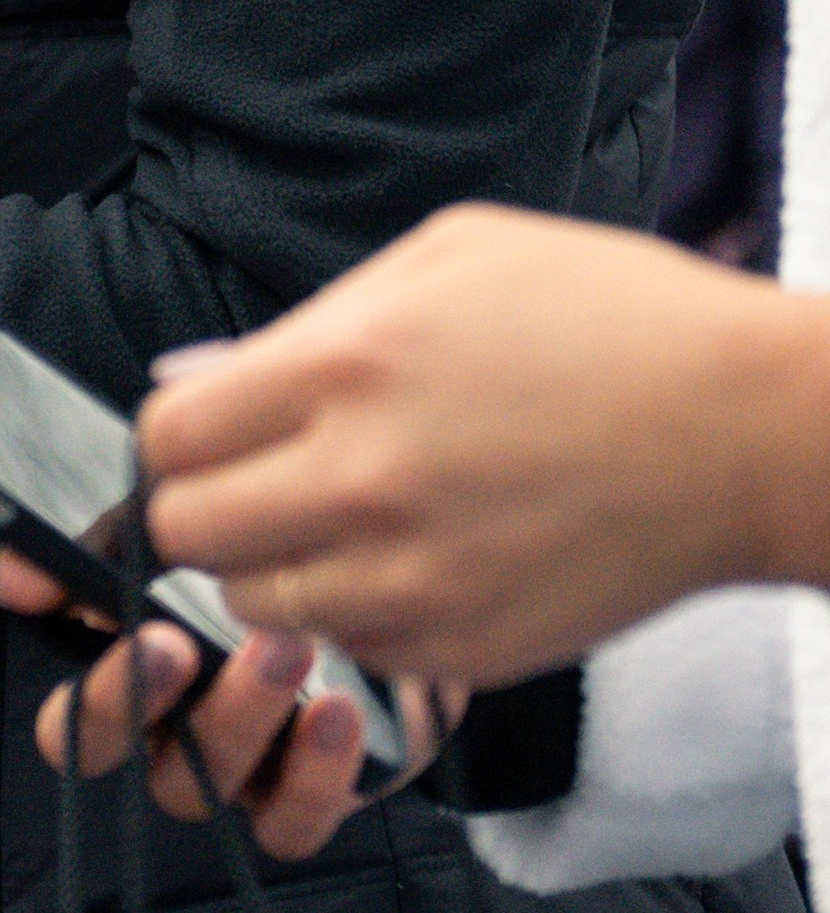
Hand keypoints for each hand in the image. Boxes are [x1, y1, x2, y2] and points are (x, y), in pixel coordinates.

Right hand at [0, 549, 456, 856]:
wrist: (385, 575)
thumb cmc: (268, 554)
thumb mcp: (185, 531)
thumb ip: (101, 550)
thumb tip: (6, 576)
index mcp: (134, 689)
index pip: (72, 731)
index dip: (83, 696)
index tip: (105, 622)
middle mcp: (180, 745)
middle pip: (134, 761)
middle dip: (149, 706)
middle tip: (176, 641)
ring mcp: (246, 777)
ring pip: (215, 787)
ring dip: (242, 717)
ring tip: (284, 646)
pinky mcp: (314, 795)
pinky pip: (293, 824)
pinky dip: (312, 778)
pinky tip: (334, 711)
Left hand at [134, 205, 829, 687]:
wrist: (744, 432)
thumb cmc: (607, 321)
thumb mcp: (445, 260)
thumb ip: (308, 323)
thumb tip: (204, 379)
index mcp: (341, 369)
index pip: (169, 436)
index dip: (176, 436)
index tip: (207, 433)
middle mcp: (358, 484)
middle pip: (187, 534)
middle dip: (201, 507)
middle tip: (252, 484)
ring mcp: (409, 584)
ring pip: (254, 607)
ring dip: (270, 569)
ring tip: (334, 523)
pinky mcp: (461, 652)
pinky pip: (349, 648)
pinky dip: (353, 615)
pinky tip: (408, 560)